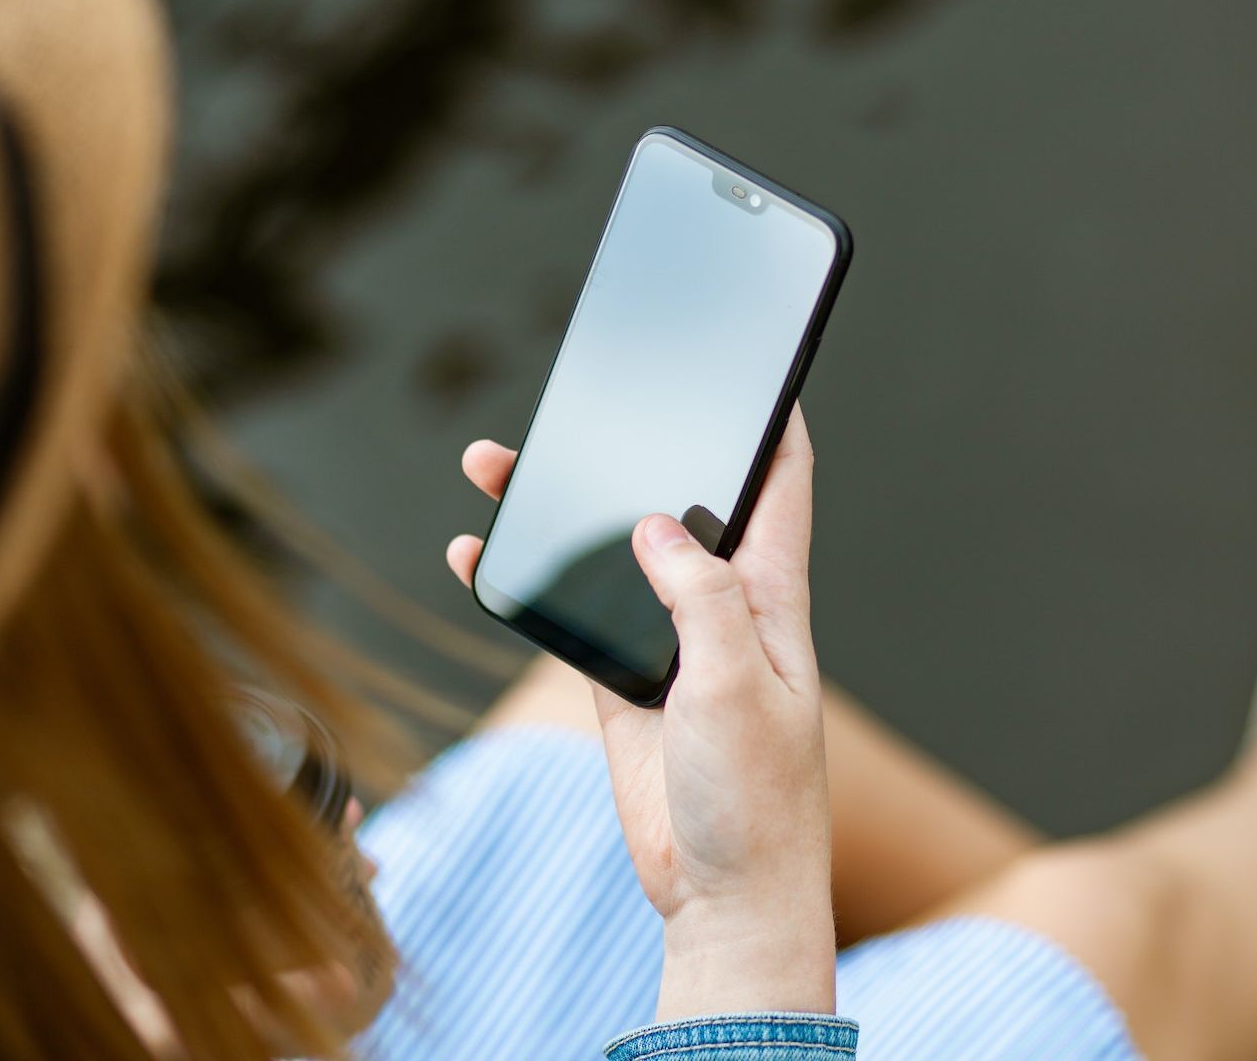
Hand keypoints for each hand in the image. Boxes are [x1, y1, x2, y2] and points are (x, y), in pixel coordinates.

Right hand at [447, 407, 834, 1018]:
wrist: (722, 894)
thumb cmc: (758, 799)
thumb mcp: (739, 687)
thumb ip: (701, 601)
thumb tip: (656, 524)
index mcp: (769, 597)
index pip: (780, 484)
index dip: (771, 419)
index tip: (753, 363)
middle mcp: (720, 607)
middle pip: (672, 501)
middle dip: (632, 445)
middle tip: (583, 398)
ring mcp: (666, 642)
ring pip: (608, 551)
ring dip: (558, 508)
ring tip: (495, 462)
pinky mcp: (621, 683)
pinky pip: (566, 614)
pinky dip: (522, 581)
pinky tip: (476, 553)